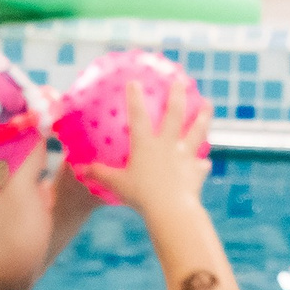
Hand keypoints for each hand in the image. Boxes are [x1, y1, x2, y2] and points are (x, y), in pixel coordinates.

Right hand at [90, 79, 211, 214]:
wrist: (170, 208)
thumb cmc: (141, 196)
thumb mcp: (117, 185)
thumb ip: (100, 175)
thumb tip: (81, 169)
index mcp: (146, 145)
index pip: (138, 116)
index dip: (135, 98)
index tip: (134, 81)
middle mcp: (168, 145)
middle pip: (175, 114)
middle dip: (177, 95)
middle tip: (181, 81)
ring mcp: (185, 156)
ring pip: (196, 130)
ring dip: (203, 116)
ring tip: (208, 103)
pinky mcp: (196, 171)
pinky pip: (201, 165)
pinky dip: (202, 164)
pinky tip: (205, 163)